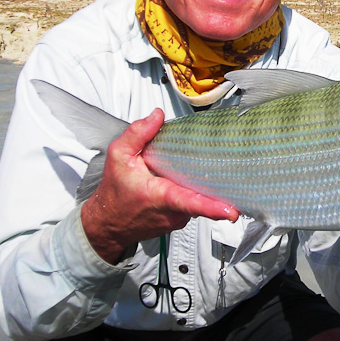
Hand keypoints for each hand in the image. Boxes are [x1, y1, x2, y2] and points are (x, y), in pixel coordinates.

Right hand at [80, 109, 238, 263]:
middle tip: (228, 166)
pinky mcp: (180, 222)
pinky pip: (194, 203)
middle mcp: (174, 213)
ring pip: (199, 197)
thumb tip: (157, 116)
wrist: (107, 224)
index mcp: (161, 197)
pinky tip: (189, 178)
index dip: (213, 207)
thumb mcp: (119, 157)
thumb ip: (137, 134)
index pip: (190, 202)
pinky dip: (194, 190)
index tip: (231, 210)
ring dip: (201, 184)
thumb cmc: (114, 193)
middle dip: (217, 182)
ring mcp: (179, 220)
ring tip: (200, 167)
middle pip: (203, 195)